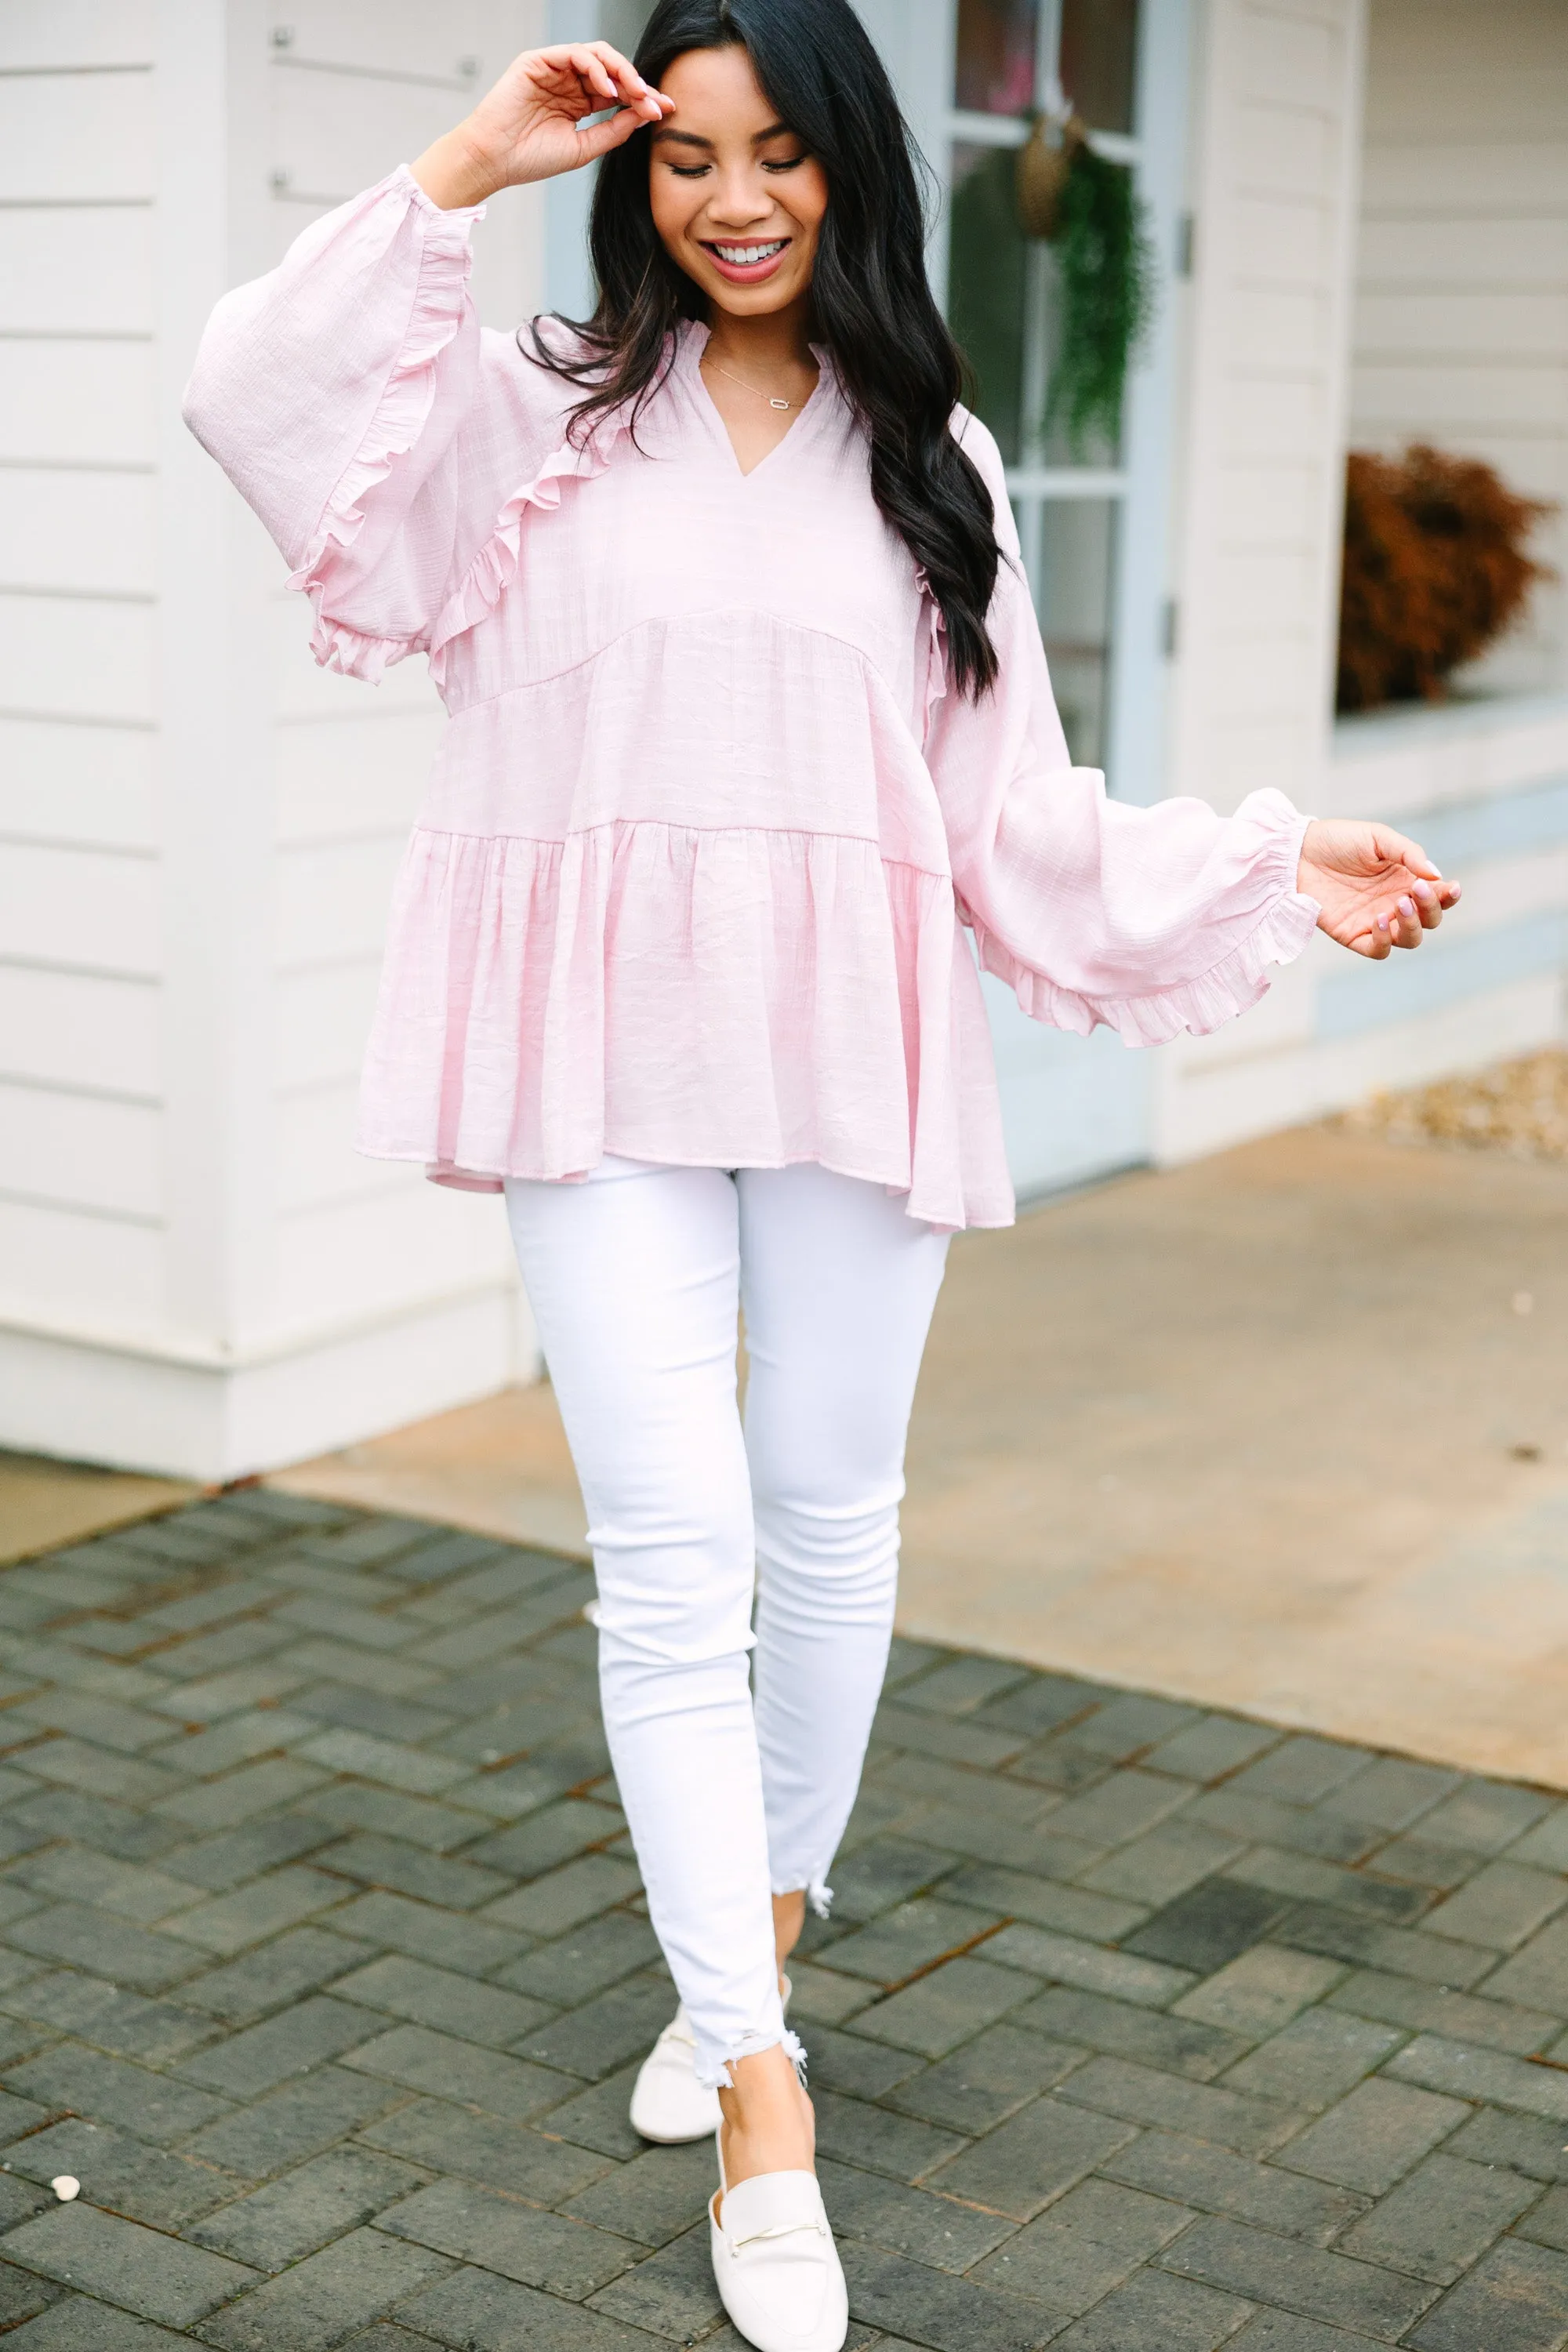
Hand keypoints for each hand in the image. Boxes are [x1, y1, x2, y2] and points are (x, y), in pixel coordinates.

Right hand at [411, 43, 672, 209]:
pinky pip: (575, 54)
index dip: (643, 98)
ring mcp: (554, 70)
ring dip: (621, 72)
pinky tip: (607, 88)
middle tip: (654, 100)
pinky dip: (595, 67)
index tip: (666, 110)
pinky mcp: (538, 61)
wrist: (494, 161)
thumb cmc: (531, 159)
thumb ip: (614, 130)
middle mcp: (569, 83)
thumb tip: (646, 114)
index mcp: (579, 103)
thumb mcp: (584, 148)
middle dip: (637, 83)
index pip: (618, 93)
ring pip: (597, 56)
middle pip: (612, 70)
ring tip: (634, 93)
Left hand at [1297, 818, 1460, 957]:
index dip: (1448, 896)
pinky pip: (1378, 950)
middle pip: (1429, 921)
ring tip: (1399, 904)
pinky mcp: (1352, 934)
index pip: (1437, 896)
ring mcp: (1375, 921)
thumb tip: (1437, 875)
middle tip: (1417, 891)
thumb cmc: (1339, 841)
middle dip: (1431, 909)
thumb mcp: (1378, 838)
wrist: (1298, 852)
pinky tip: (1380, 920)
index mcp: (1405, 880)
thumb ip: (1408, 854)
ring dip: (1411, 926)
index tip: (1450, 887)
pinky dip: (1385, 941)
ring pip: (1409, 939)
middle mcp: (1394, 903)